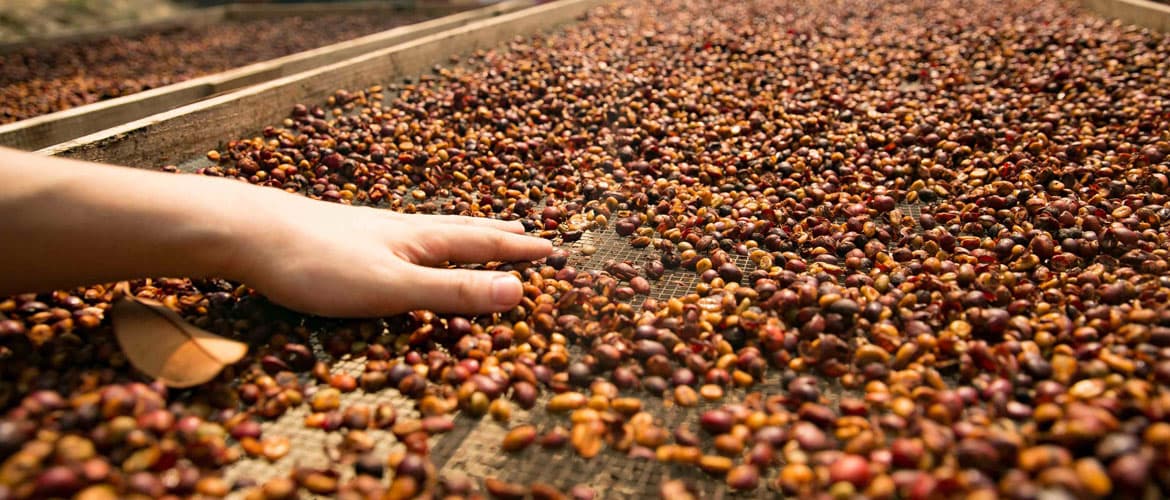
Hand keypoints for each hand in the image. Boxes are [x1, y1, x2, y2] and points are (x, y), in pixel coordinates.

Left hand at [231, 189, 552, 316]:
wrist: (248, 231)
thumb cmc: (320, 264)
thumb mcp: (394, 288)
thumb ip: (452, 292)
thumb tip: (518, 292)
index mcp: (421, 241)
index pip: (483, 245)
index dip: (517, 251)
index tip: (550, 250)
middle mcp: (402, 228)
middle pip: (461, 229)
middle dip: (496, 233)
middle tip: (523, 229)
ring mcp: (371, 228)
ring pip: (430, 229)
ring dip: (462, 231)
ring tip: (476, 228)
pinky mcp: (343, 234)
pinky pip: (402, 233)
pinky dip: (423, 236)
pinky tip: (403, 238)